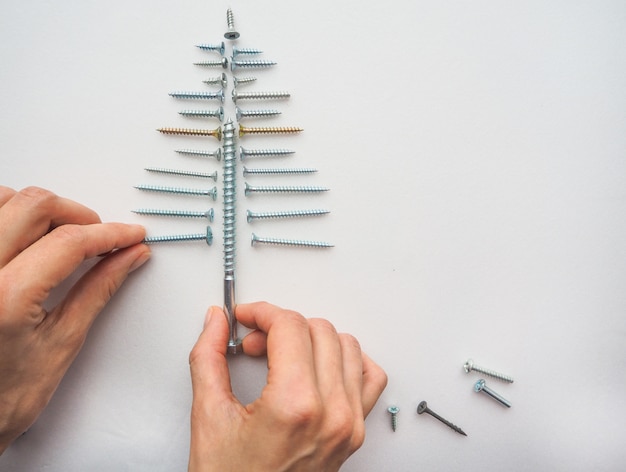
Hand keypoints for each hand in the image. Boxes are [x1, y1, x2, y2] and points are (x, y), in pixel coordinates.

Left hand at [0, 186, 149, 452]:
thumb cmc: (2, 398)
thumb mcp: (61, 343)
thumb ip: (97, 290)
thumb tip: (128, 258)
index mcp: (6, 297)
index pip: (69, 242)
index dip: (110, 233)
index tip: (130, 235)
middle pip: (33, 205)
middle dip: (77, 213)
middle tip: (98, 234)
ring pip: (1, 199)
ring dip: (38, 208)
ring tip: (60, 234)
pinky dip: (8, 213)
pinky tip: (25, 234)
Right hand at [188, 302, 387, 471]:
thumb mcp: (209, 417)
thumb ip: (208, 358)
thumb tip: (215, 322)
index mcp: (296, 405)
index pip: (290, 326)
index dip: (262, 312)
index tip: (246, 317)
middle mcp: (332, 413)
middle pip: (318, 330)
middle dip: (281, 326)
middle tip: (254, 342)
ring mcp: (349, 424)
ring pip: (347, 346)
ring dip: (313, 339)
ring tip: (282, 355)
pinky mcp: (355, 433)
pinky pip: (370, 377)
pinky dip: (348, 360)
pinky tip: (321, 365)